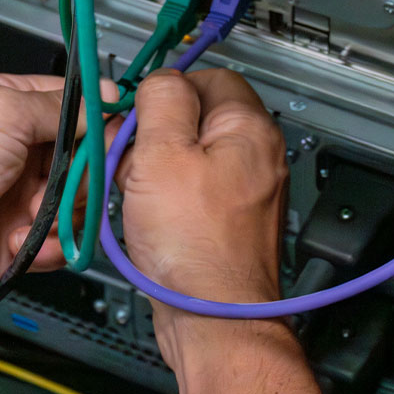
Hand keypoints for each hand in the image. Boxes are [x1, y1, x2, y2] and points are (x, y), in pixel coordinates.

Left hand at [0, 72, 85, 315]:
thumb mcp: (2, 112)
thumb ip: (61, 106)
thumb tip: (105, 99)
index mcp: (6, 106)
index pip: (72, 104)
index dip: (99, 117)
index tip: (119, 131)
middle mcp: (13, 149)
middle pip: (83, 157)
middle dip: (83, 172)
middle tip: (68, 179)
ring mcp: (15, 195)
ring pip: (77, 202)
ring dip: (63, 211)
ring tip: (32, 213)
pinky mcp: (17, 239)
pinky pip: (60, 242)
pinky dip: (51, 244)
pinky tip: (22, 239)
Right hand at [115, 69, 332, 393]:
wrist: (212, 319)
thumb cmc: (195, 247)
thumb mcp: (161, 154)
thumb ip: (161, 102)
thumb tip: (162, 79)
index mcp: (249, 128)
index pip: (208, 75)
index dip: (167, 90)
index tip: (140, 114)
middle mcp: (258, 156)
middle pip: (196, 118)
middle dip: (156, 135)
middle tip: (136, 159)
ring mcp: (246, 191)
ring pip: (190, 156)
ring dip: (156, 168)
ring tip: (141, 195)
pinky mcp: (230, 222)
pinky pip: (192, 190)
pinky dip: (166, 198)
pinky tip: (150, 218)